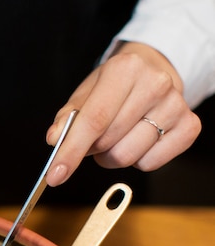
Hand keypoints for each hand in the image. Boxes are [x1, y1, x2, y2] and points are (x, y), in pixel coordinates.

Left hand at [45, 41, 201, 185]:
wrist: (153, 73)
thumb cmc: (114, 87)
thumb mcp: (86, 94)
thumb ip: (67, 117)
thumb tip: (55, 139)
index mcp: (125, 69)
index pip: (93, 120)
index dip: (71, 152)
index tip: (55, 175)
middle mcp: (155, 84)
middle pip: (108, 142)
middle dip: (92, 150)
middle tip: (94, 139)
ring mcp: (176, 105)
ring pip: (127, 157)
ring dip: (111, 156)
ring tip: (116, 138)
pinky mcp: (189, 126)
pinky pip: (149, 163)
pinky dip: (137, 160)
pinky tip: (137, 140)